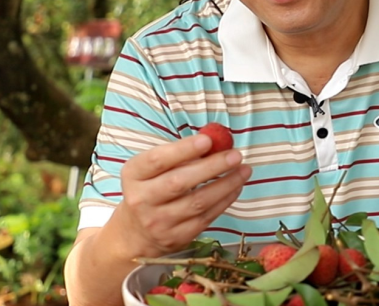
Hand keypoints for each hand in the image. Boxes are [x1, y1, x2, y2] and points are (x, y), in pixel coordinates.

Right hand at [109, 133, 251, 257]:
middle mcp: (142, 200)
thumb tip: (216, 141)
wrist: (136, 235)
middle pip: (180, 182)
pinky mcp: (176, 237)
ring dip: (226, 184)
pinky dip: (224, 200)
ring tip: (244, 170)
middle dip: (212, 166)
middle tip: (235, 155)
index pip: (158, 160)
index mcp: (134, 175)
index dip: (184, 149)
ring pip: (198, 202)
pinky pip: (206, 217)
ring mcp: (159, 222)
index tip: (208, 140)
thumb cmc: (150, 190)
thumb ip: (178, 155)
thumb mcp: (152, 170)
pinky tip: (236, 187)